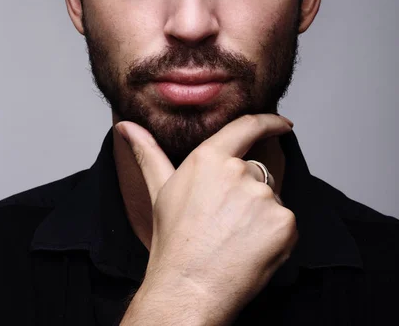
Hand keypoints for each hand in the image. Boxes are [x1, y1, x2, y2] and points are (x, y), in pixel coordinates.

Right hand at [116, 114, 297, 318]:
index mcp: (209, 158)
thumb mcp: (159, 190)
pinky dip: (274, 236)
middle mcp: (239, 170)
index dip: (269, 122)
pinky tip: (250, 250)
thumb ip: (148, 152)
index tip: (283, 123)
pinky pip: (285, 222)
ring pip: (271, 199)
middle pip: (257, 172)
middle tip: (225, 221)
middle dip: (248, 192)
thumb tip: (125, 126)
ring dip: (260, 215)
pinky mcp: (283, 222)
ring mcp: (263, 196)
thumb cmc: (173, 242)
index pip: (248, 126)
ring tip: (233, 238)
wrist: (188, 289)